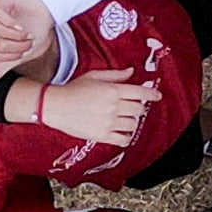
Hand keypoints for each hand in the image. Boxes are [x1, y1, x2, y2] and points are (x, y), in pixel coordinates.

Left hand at [0, 0, 56, 76]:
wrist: (48, 13)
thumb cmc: (35, 31)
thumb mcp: (19, 55)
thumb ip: (1, 68)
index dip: (14, 55)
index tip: (26, 51)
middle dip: (18, 46)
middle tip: (30, 42)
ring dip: (18, 36)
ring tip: (28, 34)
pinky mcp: (0, 2)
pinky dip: (13, 24)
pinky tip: (22, 26)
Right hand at [40, 69, 157, 146]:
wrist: (55, 106)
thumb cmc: (73, 89)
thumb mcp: (94, 76)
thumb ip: (115, 75)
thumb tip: (131, 72)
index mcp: (112, 90)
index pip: (140, 93)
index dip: (152, 94)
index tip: (157, 95)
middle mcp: (113, 106)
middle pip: (139, 109)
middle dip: (139, 107)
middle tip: (132, 107)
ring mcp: (108, 122)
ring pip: (133, 124)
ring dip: (132, 121)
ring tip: (123, 119)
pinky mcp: (102, 135)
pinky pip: (123, 139)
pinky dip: (126, 136)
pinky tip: (122, 132)